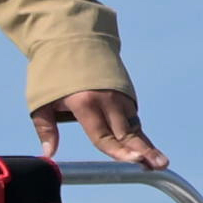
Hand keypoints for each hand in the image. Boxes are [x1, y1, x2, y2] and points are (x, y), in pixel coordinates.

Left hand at [39, 79, 165, 172]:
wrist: (71, 37)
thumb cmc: (52, 71)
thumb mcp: (40, 100)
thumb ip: (46, 129)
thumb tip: (48, 155)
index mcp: (85, 103)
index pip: (103, 136)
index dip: (119, 152)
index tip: (135, 162)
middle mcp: (106, 99)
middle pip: (127, 132)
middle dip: (144, 151)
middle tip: (162, 165)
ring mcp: (118, 94)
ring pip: (133, 125)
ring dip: (145, 143)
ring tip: (159, 161)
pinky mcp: (124, 90)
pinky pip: (131, 115)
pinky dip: (136, 130)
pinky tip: (144, 146)